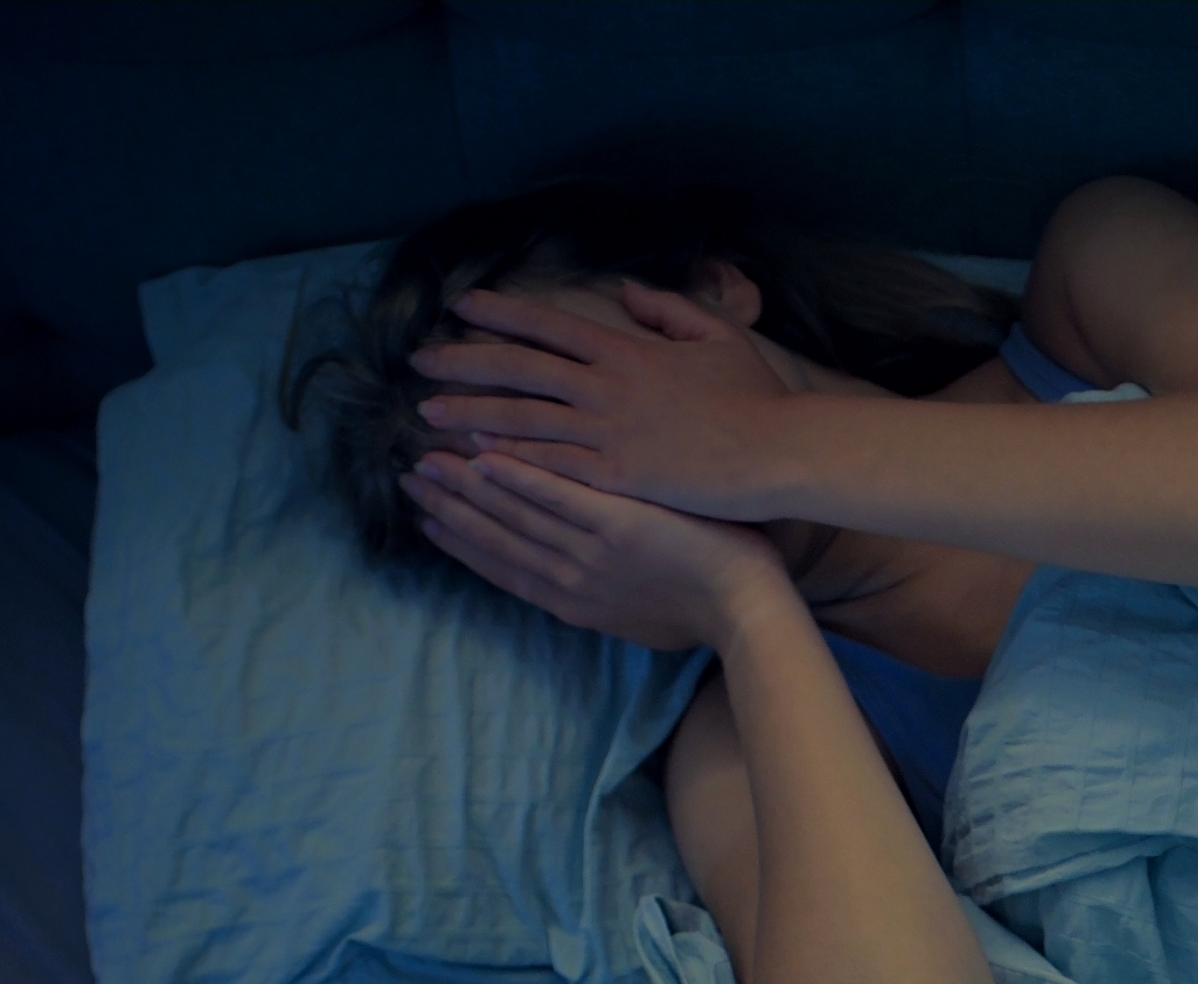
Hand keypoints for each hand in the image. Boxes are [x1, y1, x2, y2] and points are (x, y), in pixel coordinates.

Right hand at [402, 448, 787, 652]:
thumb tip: (589, 584)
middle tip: (409, 479)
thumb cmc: (706, 615)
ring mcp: (591, 551)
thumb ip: (605, 594)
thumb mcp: (641, 618)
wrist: (745, 612)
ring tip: (429, 459)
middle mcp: (570, 578)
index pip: (503, 567)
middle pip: (496, 539)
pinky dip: (520, 476)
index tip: (427, 520)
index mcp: (573, 600)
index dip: (461, 542)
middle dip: (449, 509)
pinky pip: (558, 496)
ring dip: (467, 487)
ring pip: (514, 515)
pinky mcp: (617, 525)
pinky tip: (485, 455)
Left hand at [409, 283, 800, 520]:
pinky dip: (509, 457)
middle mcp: (606, 387)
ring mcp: (607, 433)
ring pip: (523, 417)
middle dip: (465, 361)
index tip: (463, 306)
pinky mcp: (614, 478)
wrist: (777, 451)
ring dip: (470, 412)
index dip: (502, 312)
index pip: (550, 323)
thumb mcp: (716, 337)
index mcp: (628, 351)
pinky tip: (473, 455)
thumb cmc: (755, 398)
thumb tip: (624, 292)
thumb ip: (666, 309)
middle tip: (420, 361)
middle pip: (520, 367)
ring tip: (427, 414)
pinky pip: (549, 465)